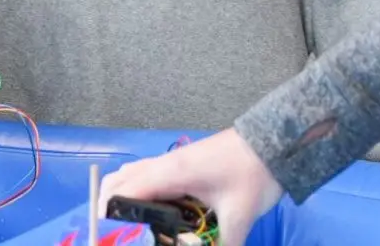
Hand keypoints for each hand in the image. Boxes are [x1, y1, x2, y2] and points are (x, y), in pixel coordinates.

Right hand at [98, 129, 283, 245]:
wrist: (275, 143)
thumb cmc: (253, 175)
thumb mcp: (239, 217)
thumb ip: (224, 245)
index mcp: (173, 173)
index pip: (126, 189)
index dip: (109, 211)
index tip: (104, 233)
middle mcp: (167, 164)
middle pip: (122, 178)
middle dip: (111, 203)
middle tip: (116, 233)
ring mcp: (175, 160)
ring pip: (135, 172)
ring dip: (125, 193)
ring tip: (131, 224)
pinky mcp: (184, 161)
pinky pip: (150, 172)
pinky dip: (141, 187)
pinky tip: (156, 211)